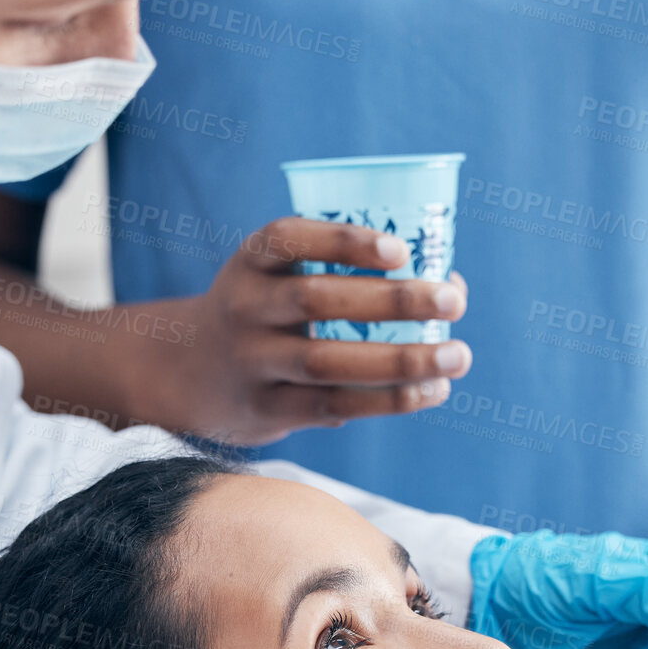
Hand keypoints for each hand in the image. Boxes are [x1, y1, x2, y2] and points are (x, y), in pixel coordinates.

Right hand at [149, 217, 470, 444]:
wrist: (191, 376)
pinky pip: (333, 407)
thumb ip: (349, 277)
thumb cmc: (268, 314)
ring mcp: (252, 362)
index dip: (344, 242)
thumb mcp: (280, 280)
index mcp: (252, 262)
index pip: (289, 239)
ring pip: (328, 363)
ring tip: (457, 355)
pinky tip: (432, 391)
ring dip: (401, 361)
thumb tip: (449, 284)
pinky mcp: (267, 409)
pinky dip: (388, 400)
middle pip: (316, 301)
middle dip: (392, 300)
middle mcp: (245, 308)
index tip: (400, 251)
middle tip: (452, 300)